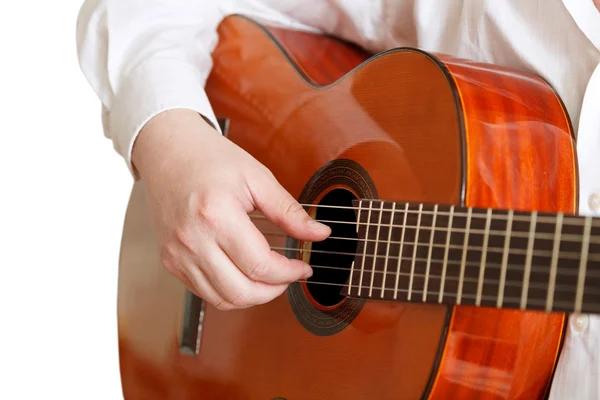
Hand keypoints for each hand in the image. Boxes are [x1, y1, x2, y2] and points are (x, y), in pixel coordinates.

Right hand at [132, 109, 330, 309]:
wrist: (168, 151)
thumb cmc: (210, 159)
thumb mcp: (257, 177)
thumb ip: (289, 211)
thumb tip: (319, 234)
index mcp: (216, 215)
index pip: (260, 266)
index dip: (289, 273)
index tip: (302, 267)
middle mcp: (192, 239)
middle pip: (241, 291)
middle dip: (274, 291)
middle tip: (289, 276)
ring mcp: (178, 254)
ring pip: (222, 299)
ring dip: (252, 296)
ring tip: (269, 279)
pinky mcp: (170, 261)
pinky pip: (204, 292)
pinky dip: (229, 292)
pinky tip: (243, 274)